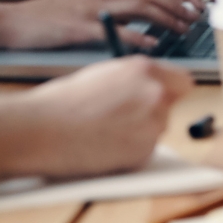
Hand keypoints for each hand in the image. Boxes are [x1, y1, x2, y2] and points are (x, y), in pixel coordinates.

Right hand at [4, 0, 217, 47]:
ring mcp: (94, 5)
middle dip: (186, 1)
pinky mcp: (80, 26)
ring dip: (168, 16)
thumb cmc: (59, 11)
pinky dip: (135, 37)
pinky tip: (152, 45)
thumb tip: (158, 16)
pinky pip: (112, 30)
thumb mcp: (94, 1)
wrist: (17, 16)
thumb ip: (124, 3)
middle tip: (206, 16)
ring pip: (140, 5)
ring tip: (187, 28)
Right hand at [17, 56, 194, 177]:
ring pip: (157, 129)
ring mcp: (152, 125)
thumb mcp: (101, 75)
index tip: (161, 96)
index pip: (182, 80)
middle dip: (152, 111)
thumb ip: (131, 79)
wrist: (40, 131)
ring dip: (139, 132)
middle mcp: (155, 94)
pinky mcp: (143, 153)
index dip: (169, 89)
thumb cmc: (60, 102)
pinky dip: (128, 152)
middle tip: (124, 119)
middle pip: (171, 105)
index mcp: (143, 69)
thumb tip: (146, 85)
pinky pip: (144, 152)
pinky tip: (102, 147)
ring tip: (103, 132)